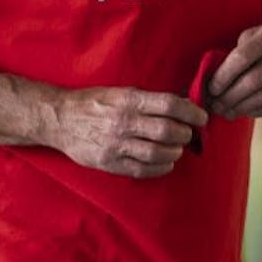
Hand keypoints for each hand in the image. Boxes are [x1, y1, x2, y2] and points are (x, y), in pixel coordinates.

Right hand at [50, 87, 206, 178]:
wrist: (60, 119)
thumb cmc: (94, 103)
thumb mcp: (121, 92)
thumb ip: (149, 100)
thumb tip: (182, 105)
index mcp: (128, 100)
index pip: (169, 104)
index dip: (191, 112)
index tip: (201, 117)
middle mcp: (123, 122)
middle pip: (167, 130)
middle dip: (185, 133)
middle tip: (188, 133)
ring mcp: (116, 145)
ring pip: (157, 152)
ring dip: (174, 151)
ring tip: (177, 148)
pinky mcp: (110, 163)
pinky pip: (142, 169)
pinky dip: (160, 168)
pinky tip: (166, 162)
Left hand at [208, 17, 261, 117]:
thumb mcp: (261, 32)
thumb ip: (241, 50)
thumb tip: (217, 78)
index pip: (241, 59)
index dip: (223, 77)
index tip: (210, 89)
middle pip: (252, 82)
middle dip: (229, 98)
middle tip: (215, 106)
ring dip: (242, 108)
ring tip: (228, 112)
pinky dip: (260, 111)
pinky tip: (247, 112)